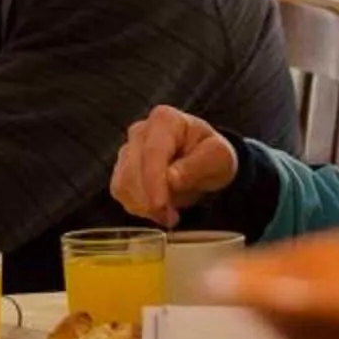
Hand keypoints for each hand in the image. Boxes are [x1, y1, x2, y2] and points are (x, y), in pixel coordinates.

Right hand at [110, 106, 237, 227]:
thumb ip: (196, 166)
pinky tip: (158, 209)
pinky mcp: (122, 169)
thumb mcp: (218, 158)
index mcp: (165, 120)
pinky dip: (138, 207)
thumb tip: (171, 178)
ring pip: (122, 183)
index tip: (160, 205)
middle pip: (132, 170)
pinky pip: (121, 193)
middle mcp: (141, 130)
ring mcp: (128, 149)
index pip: (153, 152)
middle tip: (172, 217)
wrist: (203, 161)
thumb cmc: (211, 155)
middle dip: (149, 199)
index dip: (153, 180)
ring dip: (144, 206)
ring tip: (169, 214)